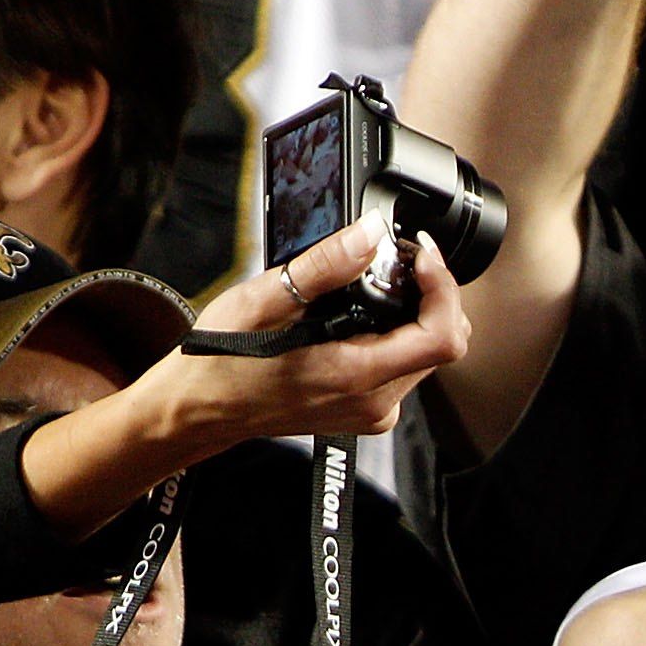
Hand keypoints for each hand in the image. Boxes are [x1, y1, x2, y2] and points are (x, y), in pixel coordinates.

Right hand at [18, 216, 472, 540]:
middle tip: (401, 259)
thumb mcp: (263, 300)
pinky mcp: (367, 412)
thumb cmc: (221, 360)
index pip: (442, 336)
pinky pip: (402, 367)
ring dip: (414, 314)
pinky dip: (396, 335)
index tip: (422, 253)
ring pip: (424, 355)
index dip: (444, 288)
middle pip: (440, 344)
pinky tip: (365, 313)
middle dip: (430, 296)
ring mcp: (373, 411)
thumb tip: (371, 234)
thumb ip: (325, 267)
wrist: (200, 410)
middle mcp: (375, 401)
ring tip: (379, 281)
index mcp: (356, 374)